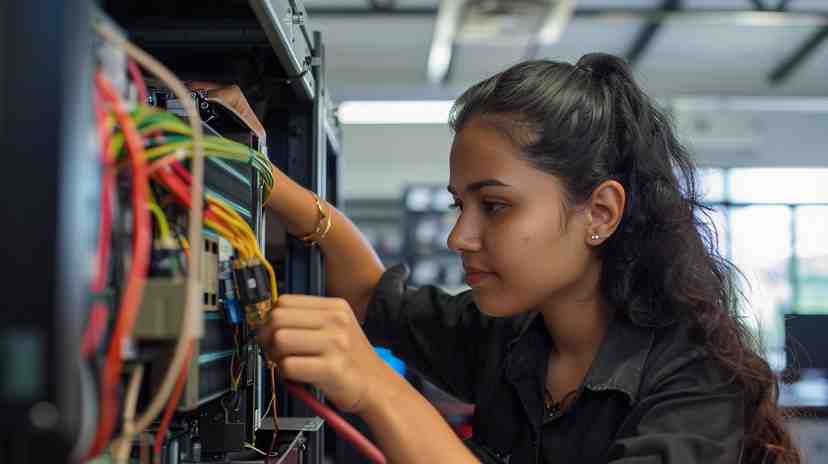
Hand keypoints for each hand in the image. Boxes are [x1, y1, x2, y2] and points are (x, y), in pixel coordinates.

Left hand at [257, 294, 391, 413]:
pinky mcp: (332, 368)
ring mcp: (335, 343)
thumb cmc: (351, 361)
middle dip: (268, 338)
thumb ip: (307, 321)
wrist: (377, 387)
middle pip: (278, 318)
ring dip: (276, 356)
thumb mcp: (336, 328)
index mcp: (335, 307)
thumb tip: (267, 324)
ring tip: (287, 364)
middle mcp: (336, 321)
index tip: (272, 333)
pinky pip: (289, 366)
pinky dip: (285, 374)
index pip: (284, 301)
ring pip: (280, 340)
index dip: (271, 319)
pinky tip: (297, 376)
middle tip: (275, 352)